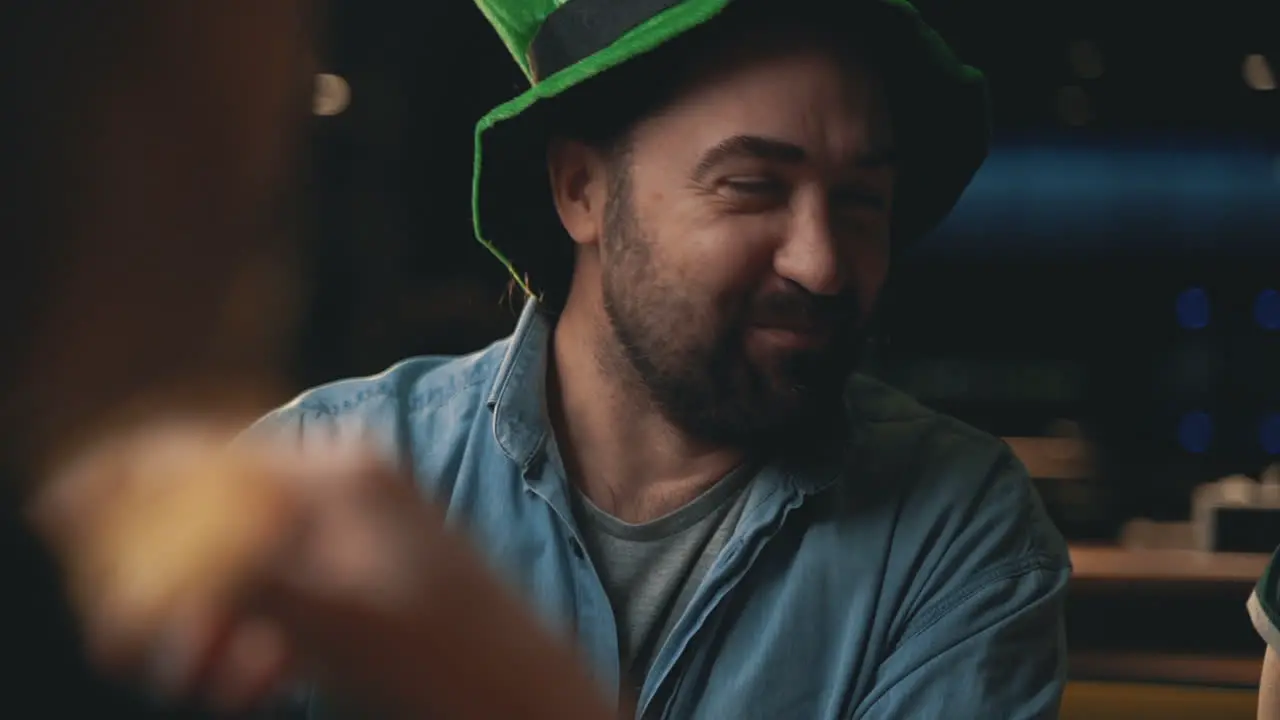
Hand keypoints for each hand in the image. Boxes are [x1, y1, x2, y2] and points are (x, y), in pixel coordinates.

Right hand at [31, 420, 615, 718]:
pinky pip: (283, 595)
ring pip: (244, 564)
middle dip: (162, 580)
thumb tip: (122, 527)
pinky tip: (253, 682)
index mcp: (338, 471)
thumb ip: (221, 566)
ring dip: (203, 622)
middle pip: (214, 512)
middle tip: (126, 647)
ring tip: (199, 681)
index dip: (122, 483)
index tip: (59, 516)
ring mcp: (360, 534)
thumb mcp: (319, 613)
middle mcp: (347, 488)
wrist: (533, 707)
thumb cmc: (443, 660)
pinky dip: (251, 637)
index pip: (204, 454)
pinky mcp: (368, 582)